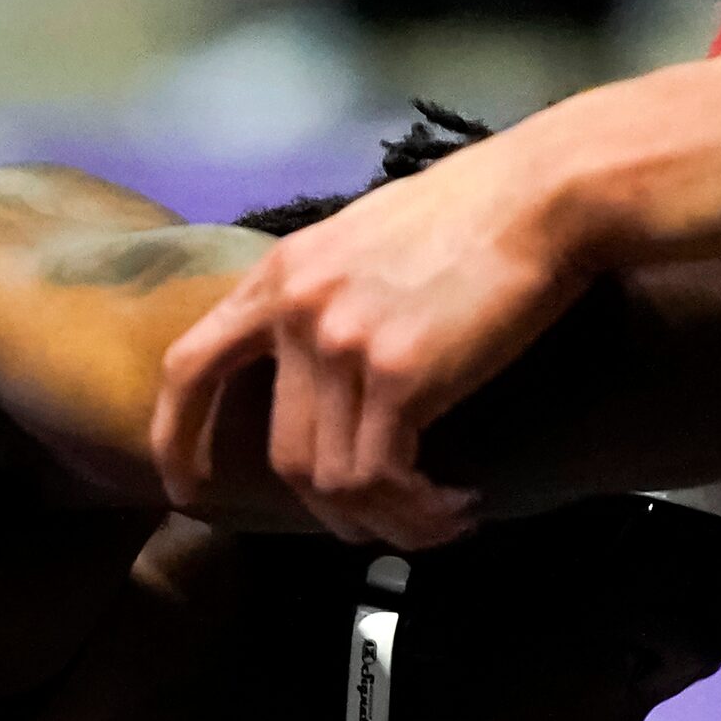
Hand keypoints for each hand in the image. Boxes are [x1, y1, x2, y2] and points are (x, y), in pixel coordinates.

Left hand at [150, 129, 590, 549]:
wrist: (545, 195)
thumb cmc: (481, 211)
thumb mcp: (370, 236)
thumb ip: (333, 291)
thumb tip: (336, 353)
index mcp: (281, 274)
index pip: (191, 365)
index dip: (176, 436)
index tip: (186, 487)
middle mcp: (295, 309)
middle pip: (281, 454)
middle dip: (331, 511)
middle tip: (381, 525)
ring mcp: (339, 342)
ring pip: (331, 482)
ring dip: (386, 521)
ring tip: (437, 522)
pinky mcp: (396, 374)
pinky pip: (381, 481)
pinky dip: (417, 513)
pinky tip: (457, 510)